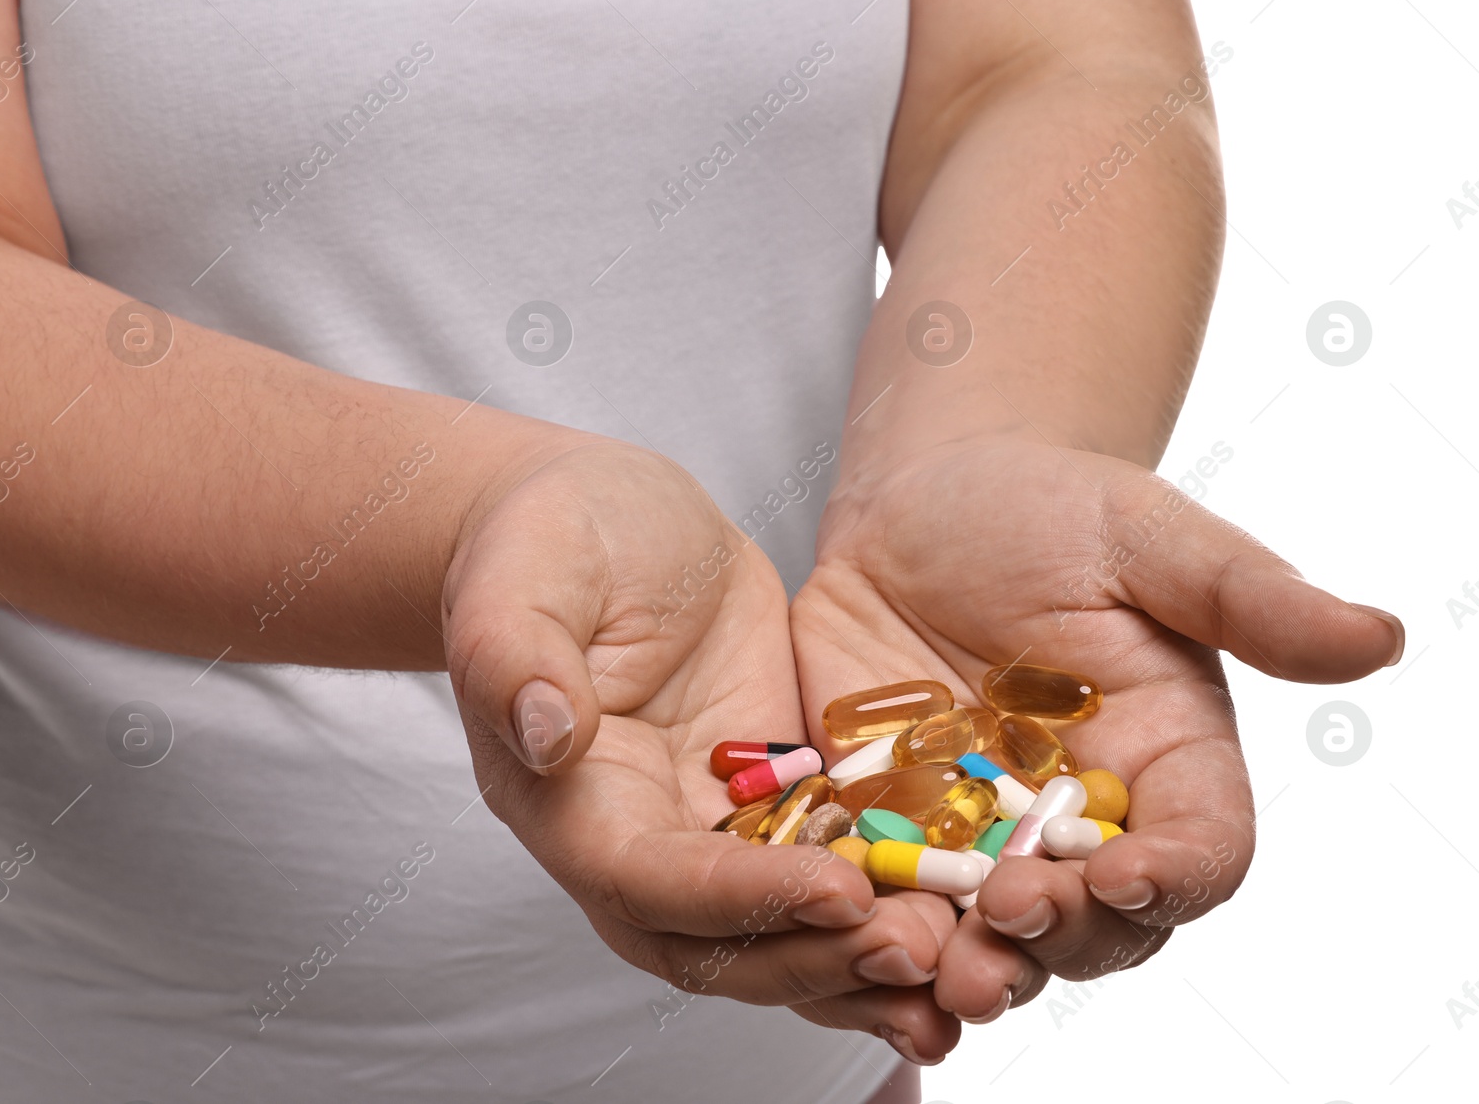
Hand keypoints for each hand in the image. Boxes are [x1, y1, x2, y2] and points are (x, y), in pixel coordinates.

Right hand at [441, 441, 950, 1039]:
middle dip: (816, 955)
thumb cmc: (550, 537)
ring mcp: (710, 827)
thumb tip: (546, 734)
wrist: (600, 521)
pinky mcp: (774, 798)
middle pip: (720, 942)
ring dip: (860, 958)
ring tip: (956, 957)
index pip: (648, 880)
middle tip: (919, 946)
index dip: (738, 898)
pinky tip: (964, 914)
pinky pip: (827, 871)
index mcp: (570, 799)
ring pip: (780, 930)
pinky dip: (884, 904)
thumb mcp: (525, 572)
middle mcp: (638, 839)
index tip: (837, 888)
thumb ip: (514, 651)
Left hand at [791, 436, 1402, 1057]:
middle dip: (1059, 939)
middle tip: (1008, 927)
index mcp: (1167, 764)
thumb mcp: (1148, 537)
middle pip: (1097, 924)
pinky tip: (840, 931)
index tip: (1127, 873)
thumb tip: (1380, 636)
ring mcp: (981, 836)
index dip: (1174, 878)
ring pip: (989, 936)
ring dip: (964, 965)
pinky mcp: (888, 826)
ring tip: (927, 970)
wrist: (925, 502)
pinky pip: (884, 896)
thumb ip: (1248, 595)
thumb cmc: (1052, 509)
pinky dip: (867, 925)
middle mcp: (1080, 823)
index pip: (1200, 851)